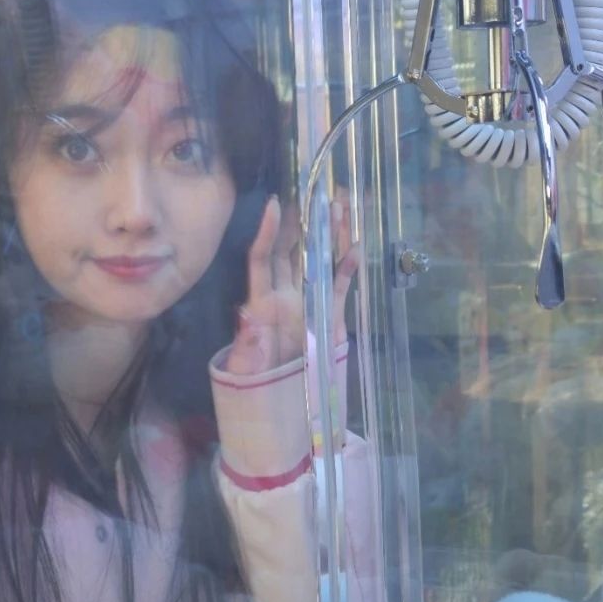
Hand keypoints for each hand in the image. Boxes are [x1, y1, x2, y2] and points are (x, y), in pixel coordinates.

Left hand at [224, 192, 358, 375]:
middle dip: (304, 222)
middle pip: (292, 251)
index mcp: (261, 302)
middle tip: (316, 194)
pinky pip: (340, 286)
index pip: (262, 258)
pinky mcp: (330, 317)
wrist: (281, 407)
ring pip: (318, 261)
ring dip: (329, 236)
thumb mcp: (246, 368)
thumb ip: (247, 344)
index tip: (275, 205)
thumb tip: (248, 317)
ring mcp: (308, 303)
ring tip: (340, 208)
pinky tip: (356, 248)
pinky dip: (347, 268)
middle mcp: (284, 296)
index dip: (267, 232)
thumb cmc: (256, 385)